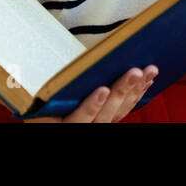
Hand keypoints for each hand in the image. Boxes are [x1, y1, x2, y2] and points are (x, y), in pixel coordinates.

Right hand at [23, 66, 157, 122]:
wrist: (48, 119)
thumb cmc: (39, 103)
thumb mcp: (38, 98)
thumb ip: (47, 86)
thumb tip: (37, 56)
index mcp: (60, 125)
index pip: (77, 119)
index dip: (90, 106)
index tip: (102, 89)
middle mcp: (80, 129)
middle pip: (104, 116)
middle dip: (120, 92)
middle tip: (134, 72)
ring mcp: (96, 125)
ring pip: (119, 112)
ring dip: (135, 91)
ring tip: (147, 70)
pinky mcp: (108, 119)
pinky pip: (125, 110)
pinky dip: (138, 94)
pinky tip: (148, 78)